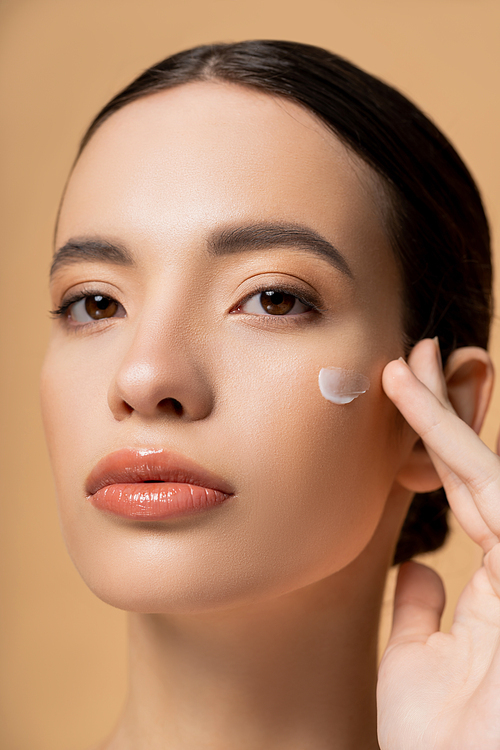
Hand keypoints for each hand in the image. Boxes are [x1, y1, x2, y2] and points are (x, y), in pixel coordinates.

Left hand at [377, 338, 499, 749]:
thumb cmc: (441, 741)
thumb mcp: (418, 661)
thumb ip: (419, 611)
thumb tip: (414, 570)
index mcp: (494, 582)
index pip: (465, 495)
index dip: (436, 446)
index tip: (403, 398)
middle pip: (477, 468)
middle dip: (447, 408)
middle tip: (414, 355)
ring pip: (484, 467)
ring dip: (444, 410)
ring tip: (406, 362)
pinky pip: (486, 489)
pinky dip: (450, 441)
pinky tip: (417, 401)